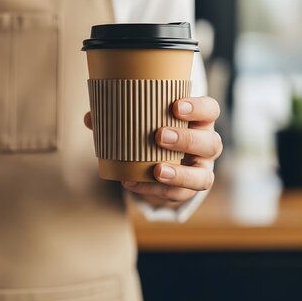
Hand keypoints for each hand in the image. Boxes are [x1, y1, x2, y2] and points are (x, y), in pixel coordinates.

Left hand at [84, 96, 222, 207]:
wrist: (161, 161)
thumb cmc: (153, 132)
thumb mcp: (141, 122)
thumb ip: (118, 117)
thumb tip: (91, 117)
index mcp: (199, 121)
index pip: (210, 110)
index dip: (197, 108)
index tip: (175, 106)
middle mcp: (206, 144)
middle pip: (210, 142)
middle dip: (186, 139)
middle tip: (159, 135)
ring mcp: (201, 169)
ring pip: (203, 175)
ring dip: (180, 174)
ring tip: (157, 169)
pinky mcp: (189, 189)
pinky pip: (179, 194)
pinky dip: (156, 190)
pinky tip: (134, 183)